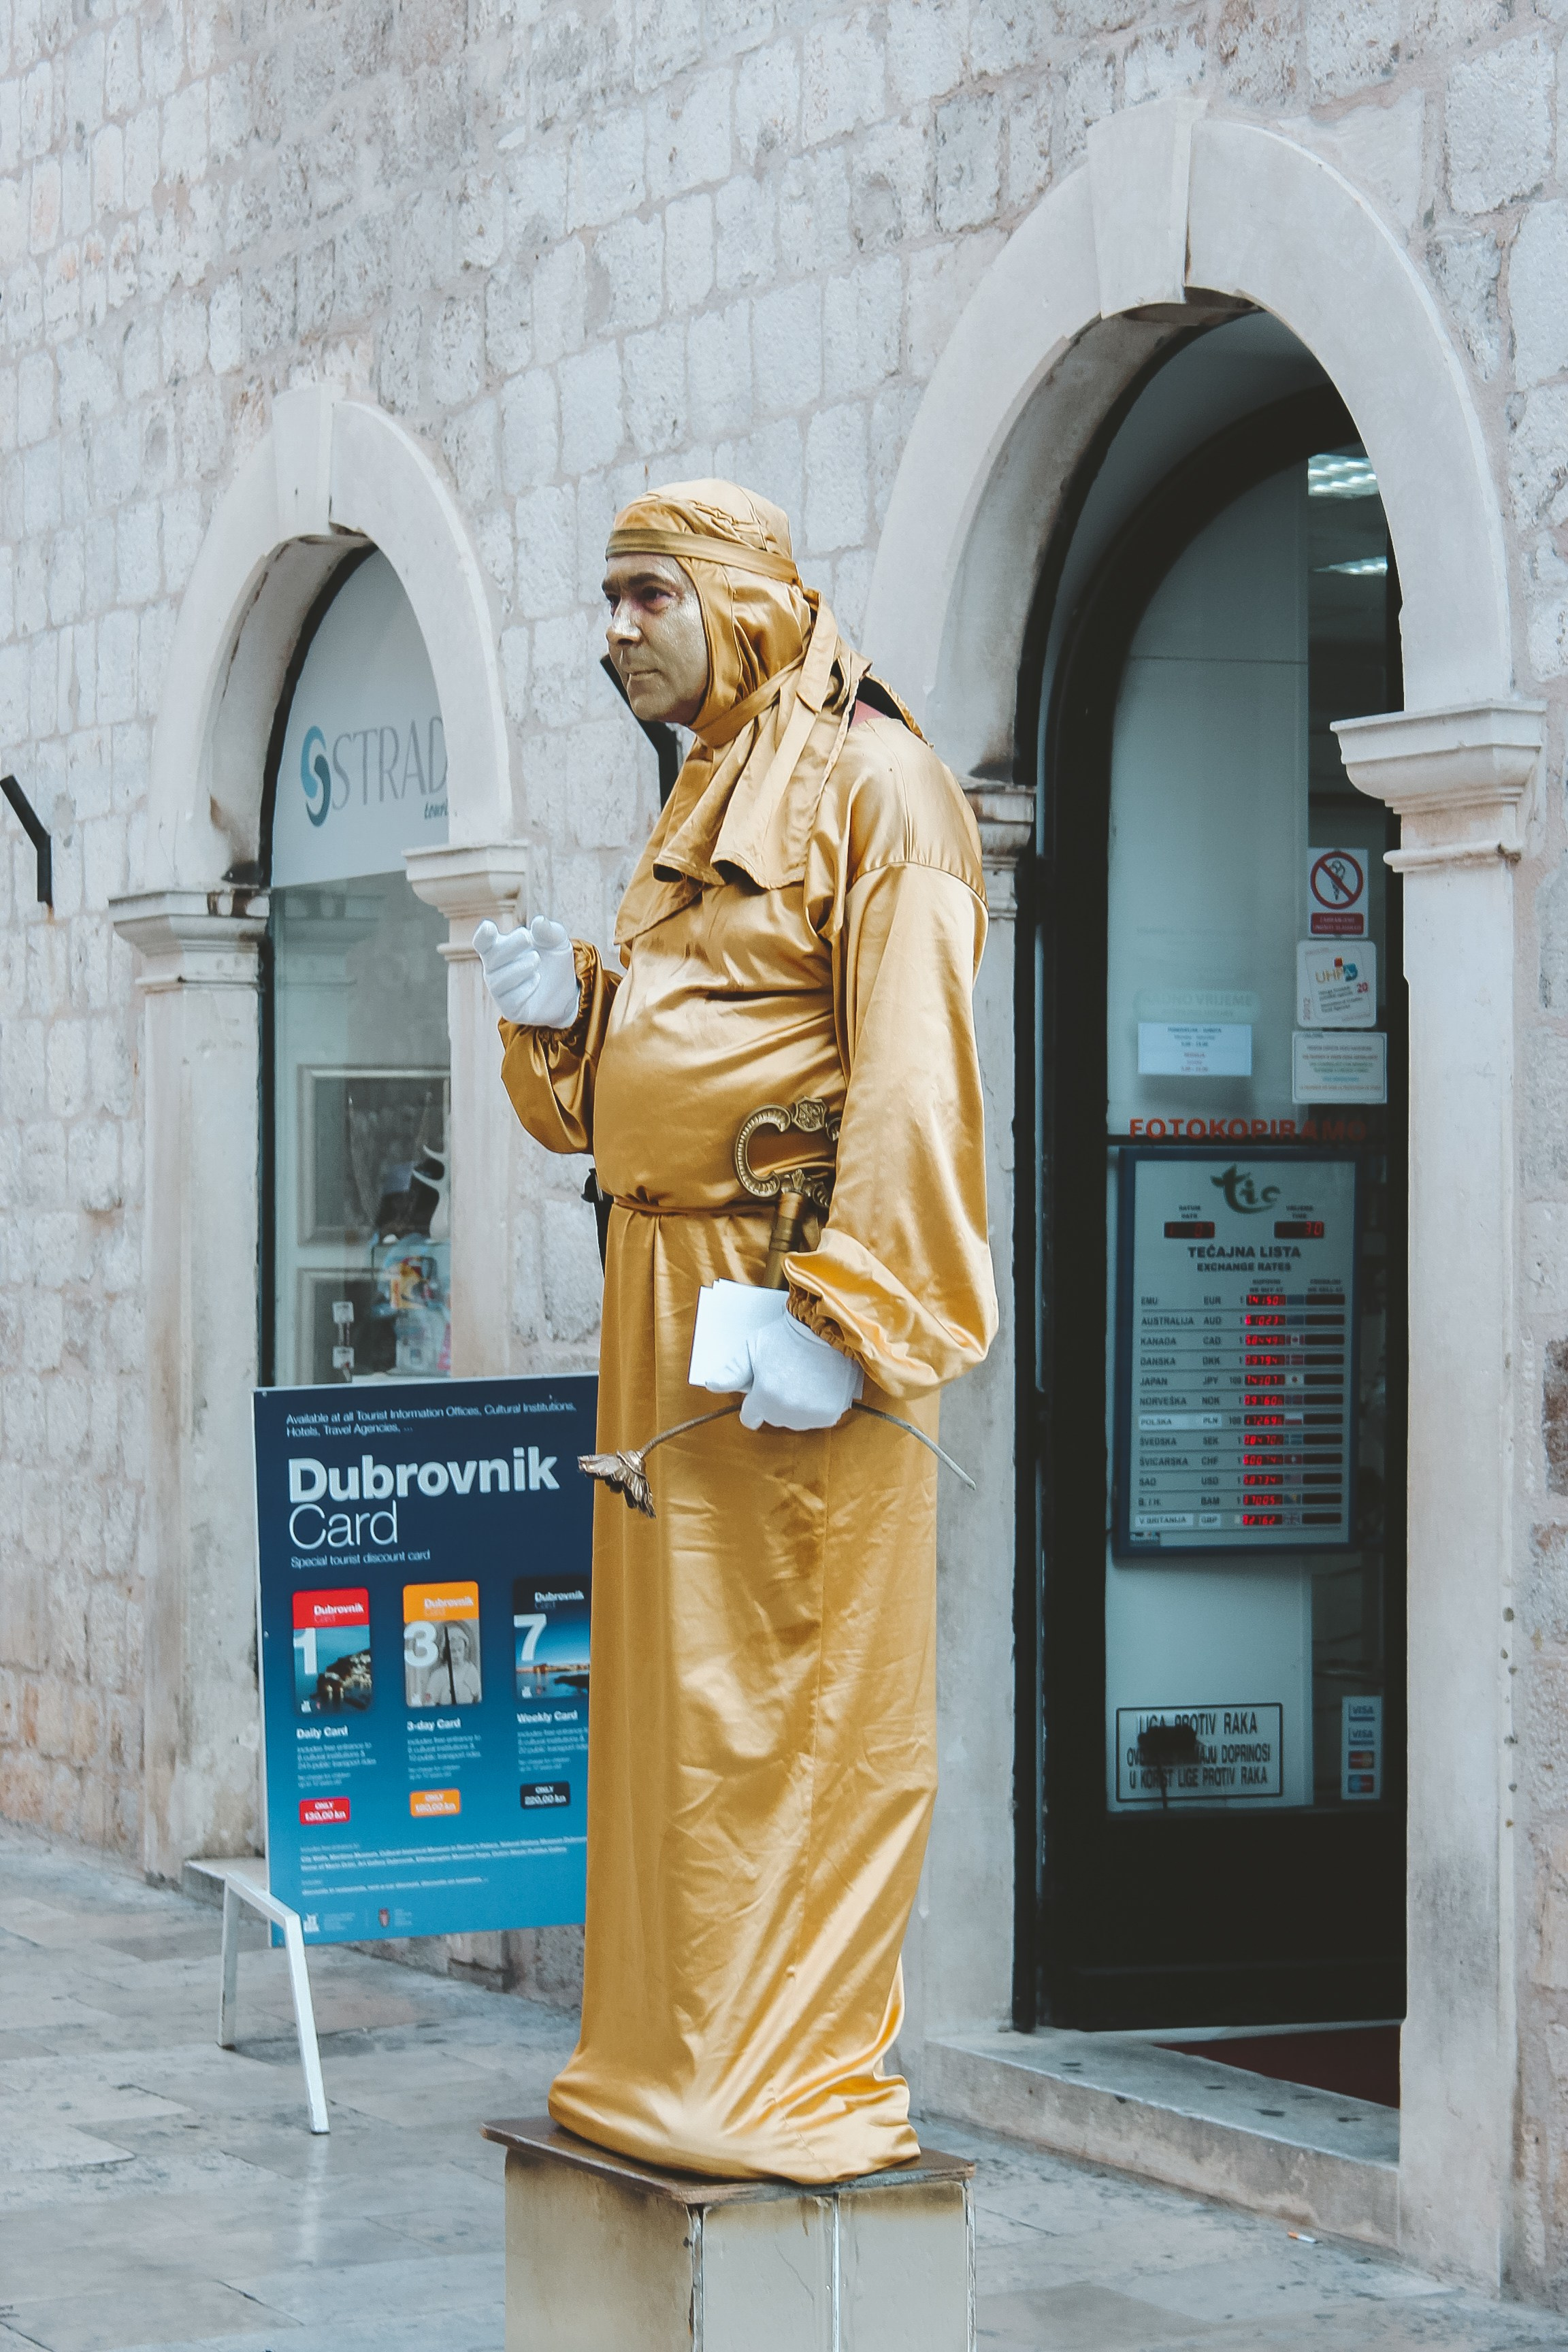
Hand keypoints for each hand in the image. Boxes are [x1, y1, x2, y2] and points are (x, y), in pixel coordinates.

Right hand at [473, 917, 580, 1028]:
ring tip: (536, 959)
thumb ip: (549, 931)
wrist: (568, 991)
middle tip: (527, 938)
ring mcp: (500, 991)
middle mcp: (495, 970)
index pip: (483, 942)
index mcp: (500, 949)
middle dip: (509, 946)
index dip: (483, 936)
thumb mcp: (557, 942)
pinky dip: (525, 988)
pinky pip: (510, 1000)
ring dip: (518, 968)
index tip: (489, 928)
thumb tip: (539, 922)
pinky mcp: (510, 1010)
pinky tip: (537, 980)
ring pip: (498, 981)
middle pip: (491, 958)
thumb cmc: (554, 960)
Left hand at [739, 1311, 863, 1431]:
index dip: (753, 1403)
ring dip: (797, 1407)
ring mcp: (810, 1414)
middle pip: (773, 1418)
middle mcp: (786, 1410)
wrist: (828, 1328)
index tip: (761, 1390)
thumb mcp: (753, 1348)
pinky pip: (818, 1418)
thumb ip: (732, 1371)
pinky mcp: (831, 1413)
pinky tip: (818, 1385)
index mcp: (765, 1396)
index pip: (750, 1418)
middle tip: (786, 1376)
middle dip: (775, 1402)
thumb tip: (712, 1385)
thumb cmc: (787, 1336)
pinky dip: (818, 1406)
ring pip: (796, 1420)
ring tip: (804, 1379)